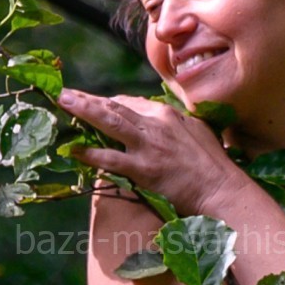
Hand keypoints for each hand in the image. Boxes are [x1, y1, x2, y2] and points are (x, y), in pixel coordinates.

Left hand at [58, 89, 240, 215]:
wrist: (222, 190)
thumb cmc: (214, 165)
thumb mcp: (198, 132)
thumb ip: (178, 123)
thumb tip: (167, 119)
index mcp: (168, 114)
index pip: (131, 103)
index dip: (109, 103)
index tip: (93, 103)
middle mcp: (156, 124)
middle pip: (114, 106)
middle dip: (87, 99)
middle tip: (64, 94)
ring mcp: (148, 145)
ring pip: (108, 121)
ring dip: (82, 110)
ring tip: (62, 103)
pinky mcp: (144, 169)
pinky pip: (110, 158)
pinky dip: (90, 153)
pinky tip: (74, 150)